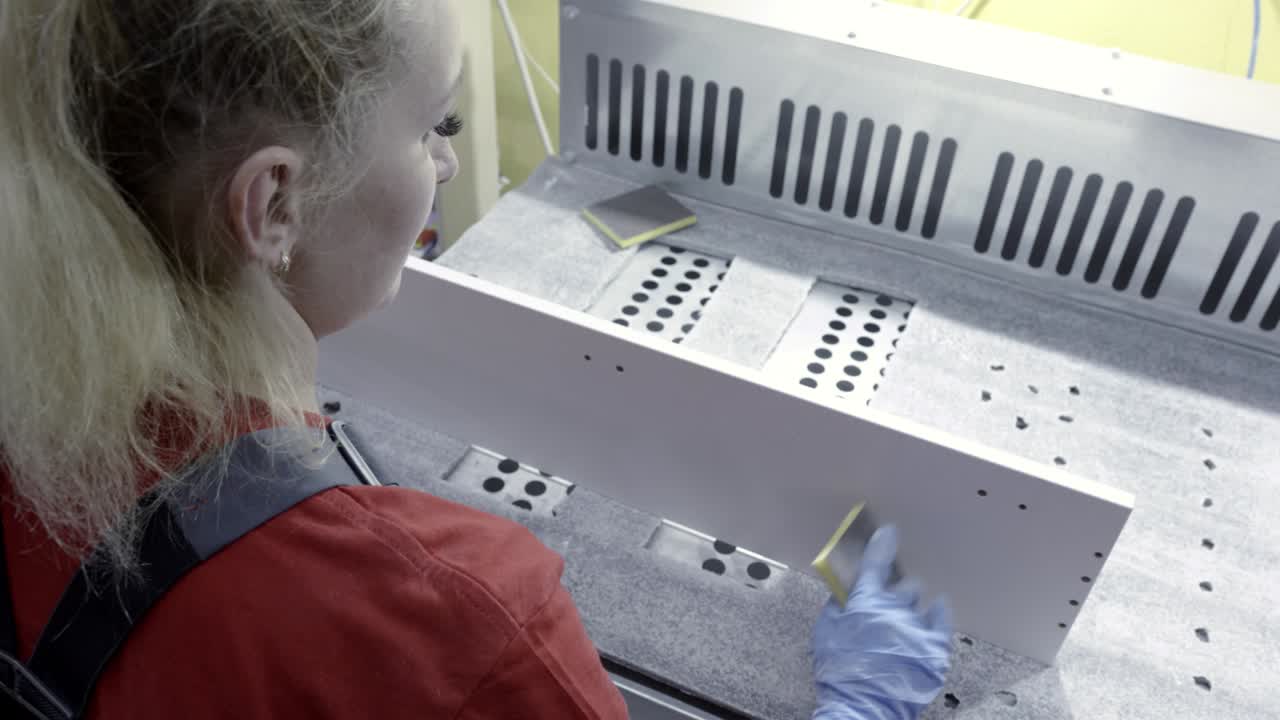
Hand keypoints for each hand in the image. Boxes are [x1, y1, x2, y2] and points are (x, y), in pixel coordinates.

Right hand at [811, 526, 953, 719]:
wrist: (861, 706)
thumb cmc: (839, 671)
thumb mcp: (825, 633)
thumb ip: (835, 606)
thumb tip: (842, 591)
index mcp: (866, 602)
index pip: (876, 563)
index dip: (882, 544)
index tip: (889, 532)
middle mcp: (894, 609)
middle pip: (904, 585)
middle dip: (896, 590)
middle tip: (888, 603)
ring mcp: (916, 627)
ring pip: (919, 600)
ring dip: (911, 605)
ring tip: (905, 618)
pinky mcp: (933, 647)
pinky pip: (941, 619)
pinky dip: (937, 613)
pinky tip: (936, 608)